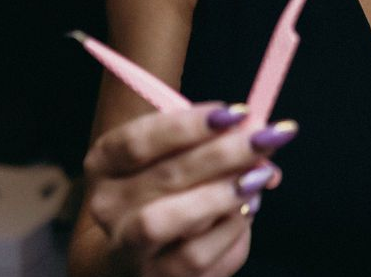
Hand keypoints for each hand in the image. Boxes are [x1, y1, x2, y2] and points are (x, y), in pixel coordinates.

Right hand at [83, 103, 296, 276]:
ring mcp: (128, 250)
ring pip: (173, 220)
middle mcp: (108, 207)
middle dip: (224, 153)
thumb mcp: (177, 152)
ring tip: (260, 176)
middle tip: (265, 138)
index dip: (189, 124)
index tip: (235, 112)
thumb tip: (265, 136)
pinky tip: (249, 207)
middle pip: (167, 175)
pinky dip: (231, 228)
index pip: (139, 141)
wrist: (136, 251)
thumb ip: (215, 138)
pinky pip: (197, 257)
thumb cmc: (165, 185)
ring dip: (224, 194)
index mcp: (105, 164)